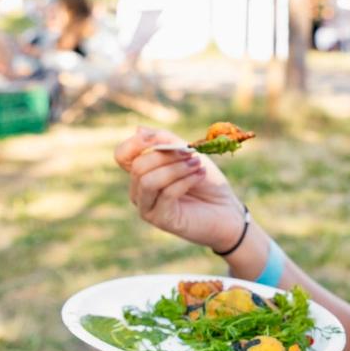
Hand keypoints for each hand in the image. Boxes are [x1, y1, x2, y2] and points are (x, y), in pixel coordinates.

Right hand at [114, 127, 245, 250]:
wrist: (227, 209)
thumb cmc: (206, 180)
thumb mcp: (187, 153)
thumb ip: (165, 141)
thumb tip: (138, 130)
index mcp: (142, 172)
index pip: (122, 155)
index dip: (134, 144)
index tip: (159, 139)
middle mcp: (139, 190)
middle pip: (137, 166)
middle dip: (166, 156)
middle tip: (191, 154)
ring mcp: (147, 207)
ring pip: (148, 181)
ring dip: (175, 169)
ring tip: (197, 165)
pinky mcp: (161, 220)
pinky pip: (166, 194)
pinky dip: (185, 180)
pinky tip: (200, 175)